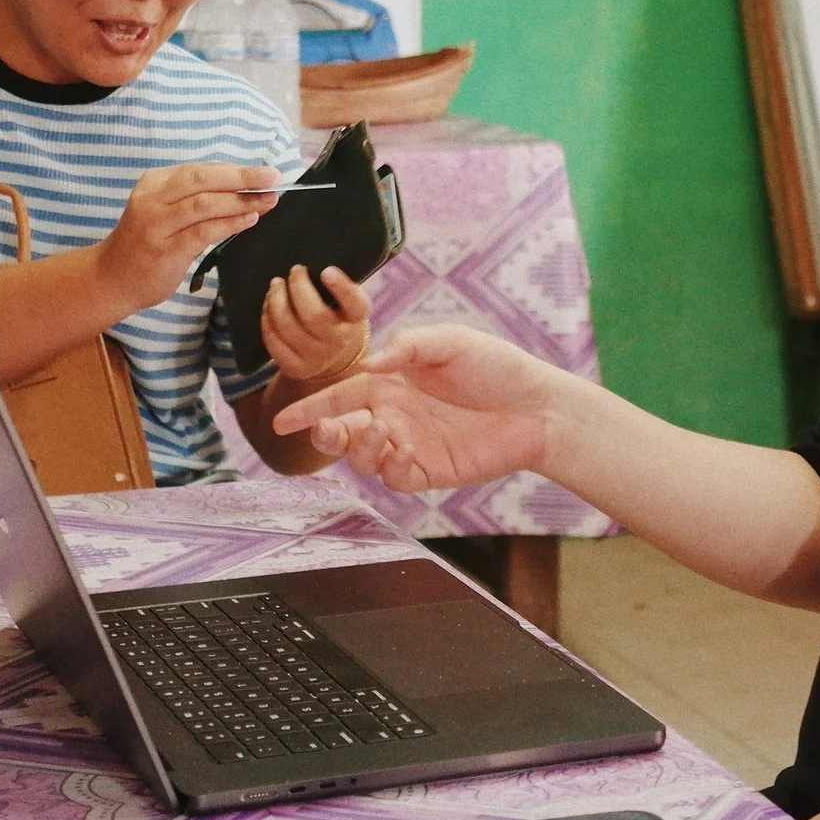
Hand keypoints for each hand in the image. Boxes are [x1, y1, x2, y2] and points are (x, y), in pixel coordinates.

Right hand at [97, 162, 278, 312]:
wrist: (111, 279)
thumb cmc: (145, 243)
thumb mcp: (164, 210)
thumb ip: (195, 197)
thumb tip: (243, 185)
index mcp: (154, 182)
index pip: (200, 169)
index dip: (235, 169)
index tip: (264, 172)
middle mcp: (152, 199)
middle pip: (203, 178)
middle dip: (242, 176)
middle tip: (273, 177)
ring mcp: (156, 224)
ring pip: (205, 203)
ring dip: (241, 200)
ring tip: (268, 199)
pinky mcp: (165, 250)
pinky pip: (204, 231)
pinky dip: (230, 223)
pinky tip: (249, 219)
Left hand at [261, 265, 370, 385]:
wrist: (333, 355)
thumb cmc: (336, 315)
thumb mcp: (345, 301)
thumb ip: (335, 285)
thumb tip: (308, 264)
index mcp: (356, 319)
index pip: (354, 304)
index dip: (341, 287)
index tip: (326, 270)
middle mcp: (339, 341)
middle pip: (314, 314)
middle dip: (298, 287)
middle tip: (294, 270)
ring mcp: (317, 358)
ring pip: (288, 327)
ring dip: (276, 301)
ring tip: (276, 286)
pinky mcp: (296, 368)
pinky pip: (274, 341)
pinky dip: (267, 320)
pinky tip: (268, 307)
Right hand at [268, 323, 562, 492]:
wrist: (537, 407)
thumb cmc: (496, 367)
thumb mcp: (450, 342)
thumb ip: (408, 346)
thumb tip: (368, 365)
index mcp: (391, 383)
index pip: (340, 396)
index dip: (309, 409)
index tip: (281, 420)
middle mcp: (394, 416)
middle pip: (341, 433)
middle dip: (324, 435)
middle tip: (327, 431)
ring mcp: (410, 445)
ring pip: (362, 458)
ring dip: (361, 449)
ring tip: (382, 432)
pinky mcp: (428, 471)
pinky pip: (394, 478)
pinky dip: (390, 468)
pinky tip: (403, 452)